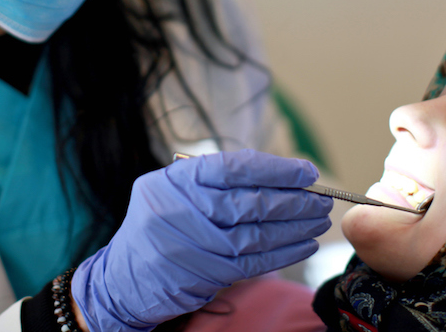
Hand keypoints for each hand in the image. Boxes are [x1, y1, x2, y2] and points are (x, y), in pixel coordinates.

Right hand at [71, 149, 331, 331]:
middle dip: (292, 200)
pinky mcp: (205, 275)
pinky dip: (283, 253)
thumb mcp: (172, 189)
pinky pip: (253, 262)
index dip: (275, 169)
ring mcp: (192, 245)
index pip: (234, 167)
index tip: (305, 172)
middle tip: (320, 199)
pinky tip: (303, 245)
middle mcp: (182, 209)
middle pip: (249, 202)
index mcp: (176, 180)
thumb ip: (214, 179)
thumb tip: (276, 175)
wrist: (124, 278)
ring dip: (294, 228)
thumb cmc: (159, 225)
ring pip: (256, 234)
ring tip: (318, 221)